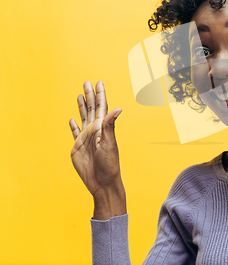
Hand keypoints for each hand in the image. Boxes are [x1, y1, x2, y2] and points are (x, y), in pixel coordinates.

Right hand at [69, 81, 123, 196]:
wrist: (102, 182)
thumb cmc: (109, 164)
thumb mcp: (109, 143)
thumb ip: (110, 125)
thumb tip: (118, 108)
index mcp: (103, 128)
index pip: (101, 107)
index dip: (100, 94)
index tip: (98, 82)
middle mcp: (94, 130)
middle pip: (91, 109)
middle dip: (89, 95)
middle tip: (87, 82)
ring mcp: (86, 138)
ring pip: (83, 117)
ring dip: (82, 106)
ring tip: (80, 95)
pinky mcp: (78, 147)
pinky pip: (75, 133)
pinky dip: (73, 125)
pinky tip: (72, 119)